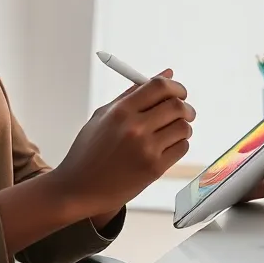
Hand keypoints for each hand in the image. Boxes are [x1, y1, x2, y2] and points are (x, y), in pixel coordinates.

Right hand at [51, 69, 195, 216]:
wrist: (79, 188)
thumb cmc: (89, 152)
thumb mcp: (103, 116)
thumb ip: (133, 94)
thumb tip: (166, 74)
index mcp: (120, 111)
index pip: (159, 86)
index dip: (175, 87)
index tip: (178, 92)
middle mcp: (134, 128)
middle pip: (177, 105)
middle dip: (185, 107)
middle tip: (183, 111)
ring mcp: (146, 149)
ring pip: (183, 127)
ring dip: (183, 127)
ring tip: (172, 131)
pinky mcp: (154, 169)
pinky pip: (182, 147)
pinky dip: (179, 144)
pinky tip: (166, 147)